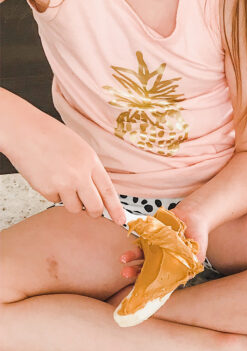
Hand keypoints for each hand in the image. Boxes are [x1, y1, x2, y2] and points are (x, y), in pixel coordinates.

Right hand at [5, 108, 125, 224]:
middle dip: (94, 212)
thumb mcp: (80, 148)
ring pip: (75, 208)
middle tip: (90, 209)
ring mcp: (63, 184)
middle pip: (95, 207)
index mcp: (90, 161)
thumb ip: (90, 169)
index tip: (121, 220)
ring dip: (70, 200)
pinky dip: (52, 192)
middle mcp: (79, 174)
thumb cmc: (50, 136)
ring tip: (61, 180)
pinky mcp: (47, 190)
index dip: (116, 208)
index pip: (108, 190)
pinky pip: (55, 201)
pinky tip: (47, 176)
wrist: (22, 130)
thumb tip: (99, 193)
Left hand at [120, 200, 210, 280]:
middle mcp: (161, 258)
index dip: (149, 283)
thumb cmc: (198, 235)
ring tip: (123, 259)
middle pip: (146, 268)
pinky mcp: (151, 234)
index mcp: (171, 265)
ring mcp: (155, 247)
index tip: (140, 287)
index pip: (158, 277)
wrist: (193, 215)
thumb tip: (188, 276)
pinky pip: (141, 239)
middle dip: (135, 272)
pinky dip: (134, 242)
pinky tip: (131, 243)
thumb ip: (193, 264)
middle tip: (125, 273)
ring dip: (131, 257)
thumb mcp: (199, 252)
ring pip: (140, 255)